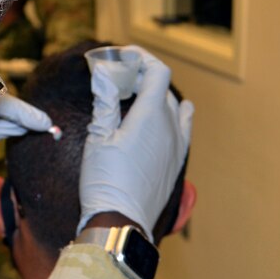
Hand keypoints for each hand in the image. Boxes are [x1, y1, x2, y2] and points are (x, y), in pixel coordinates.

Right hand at [77, 46, 193, 241]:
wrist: (121, 222)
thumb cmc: (105, 180)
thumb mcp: (98, 136)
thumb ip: (105, 100)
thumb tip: (103, 70)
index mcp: (152, 115)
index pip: (157, 71)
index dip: (141, 58)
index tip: (121, 56)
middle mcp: (172, 127)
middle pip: (164, 88)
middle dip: (142, 76)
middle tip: (116, 77)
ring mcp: (178, 146)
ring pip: (174, 109)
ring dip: (156, 97)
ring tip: (133, 99)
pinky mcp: (176, 163)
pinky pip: (181, 130)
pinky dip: (169, 118)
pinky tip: (154, 124)